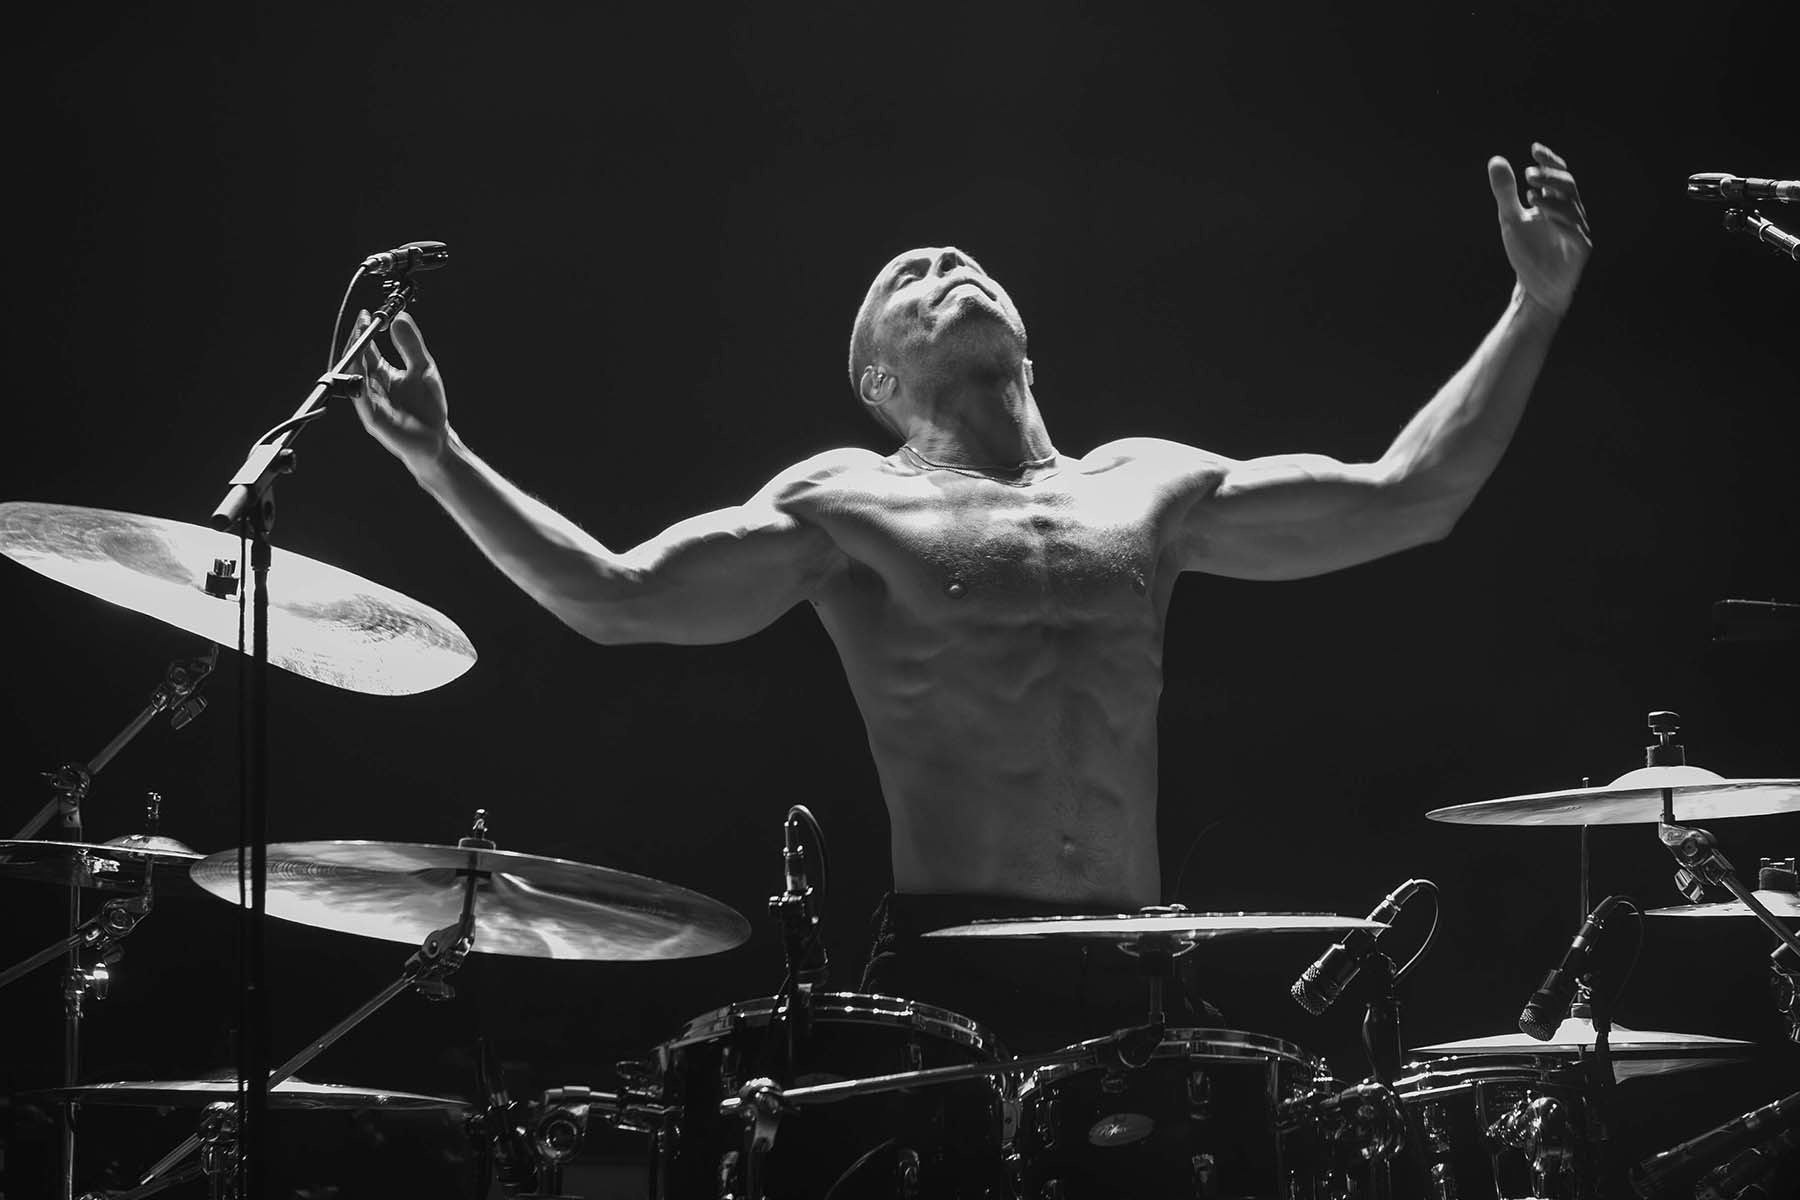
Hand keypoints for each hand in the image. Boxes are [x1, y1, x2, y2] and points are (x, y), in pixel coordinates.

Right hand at [349, 310, 449, 473]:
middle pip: (354, 359)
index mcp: (380, 373)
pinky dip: (358, 383)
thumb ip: (411, 345)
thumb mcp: (423, 368)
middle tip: (363, 323)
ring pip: (352, 376)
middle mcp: (369, 386)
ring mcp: (368, 403)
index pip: (365, 348)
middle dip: (356, 340)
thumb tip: (400, 317)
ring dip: (354, 357)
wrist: (437, 440)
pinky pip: (359, 399)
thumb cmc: (428, 408)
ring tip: (360, 338)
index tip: (367, 314)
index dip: (363, 331)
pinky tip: (361, 370)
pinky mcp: (372, 419)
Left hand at [1488, 143, 1591, 316]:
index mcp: (1556, 202)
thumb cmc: (1527, 251)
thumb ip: (1505, 192)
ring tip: (1529, 193)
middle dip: (1550, 177)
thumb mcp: (1510, 218)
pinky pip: (1575, 231)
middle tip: (1528, 173)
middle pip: (1568, 186)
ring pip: (1572, 207)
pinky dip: (1560, 220)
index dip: (1550, 161)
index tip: (1534, 149)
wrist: (1535, 286)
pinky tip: (1544, 215)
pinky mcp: (1580, 249)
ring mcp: (1578, 230)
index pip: (1558, 175)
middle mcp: (1570, 212)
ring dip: (1551, 198)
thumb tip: (1496, 160)